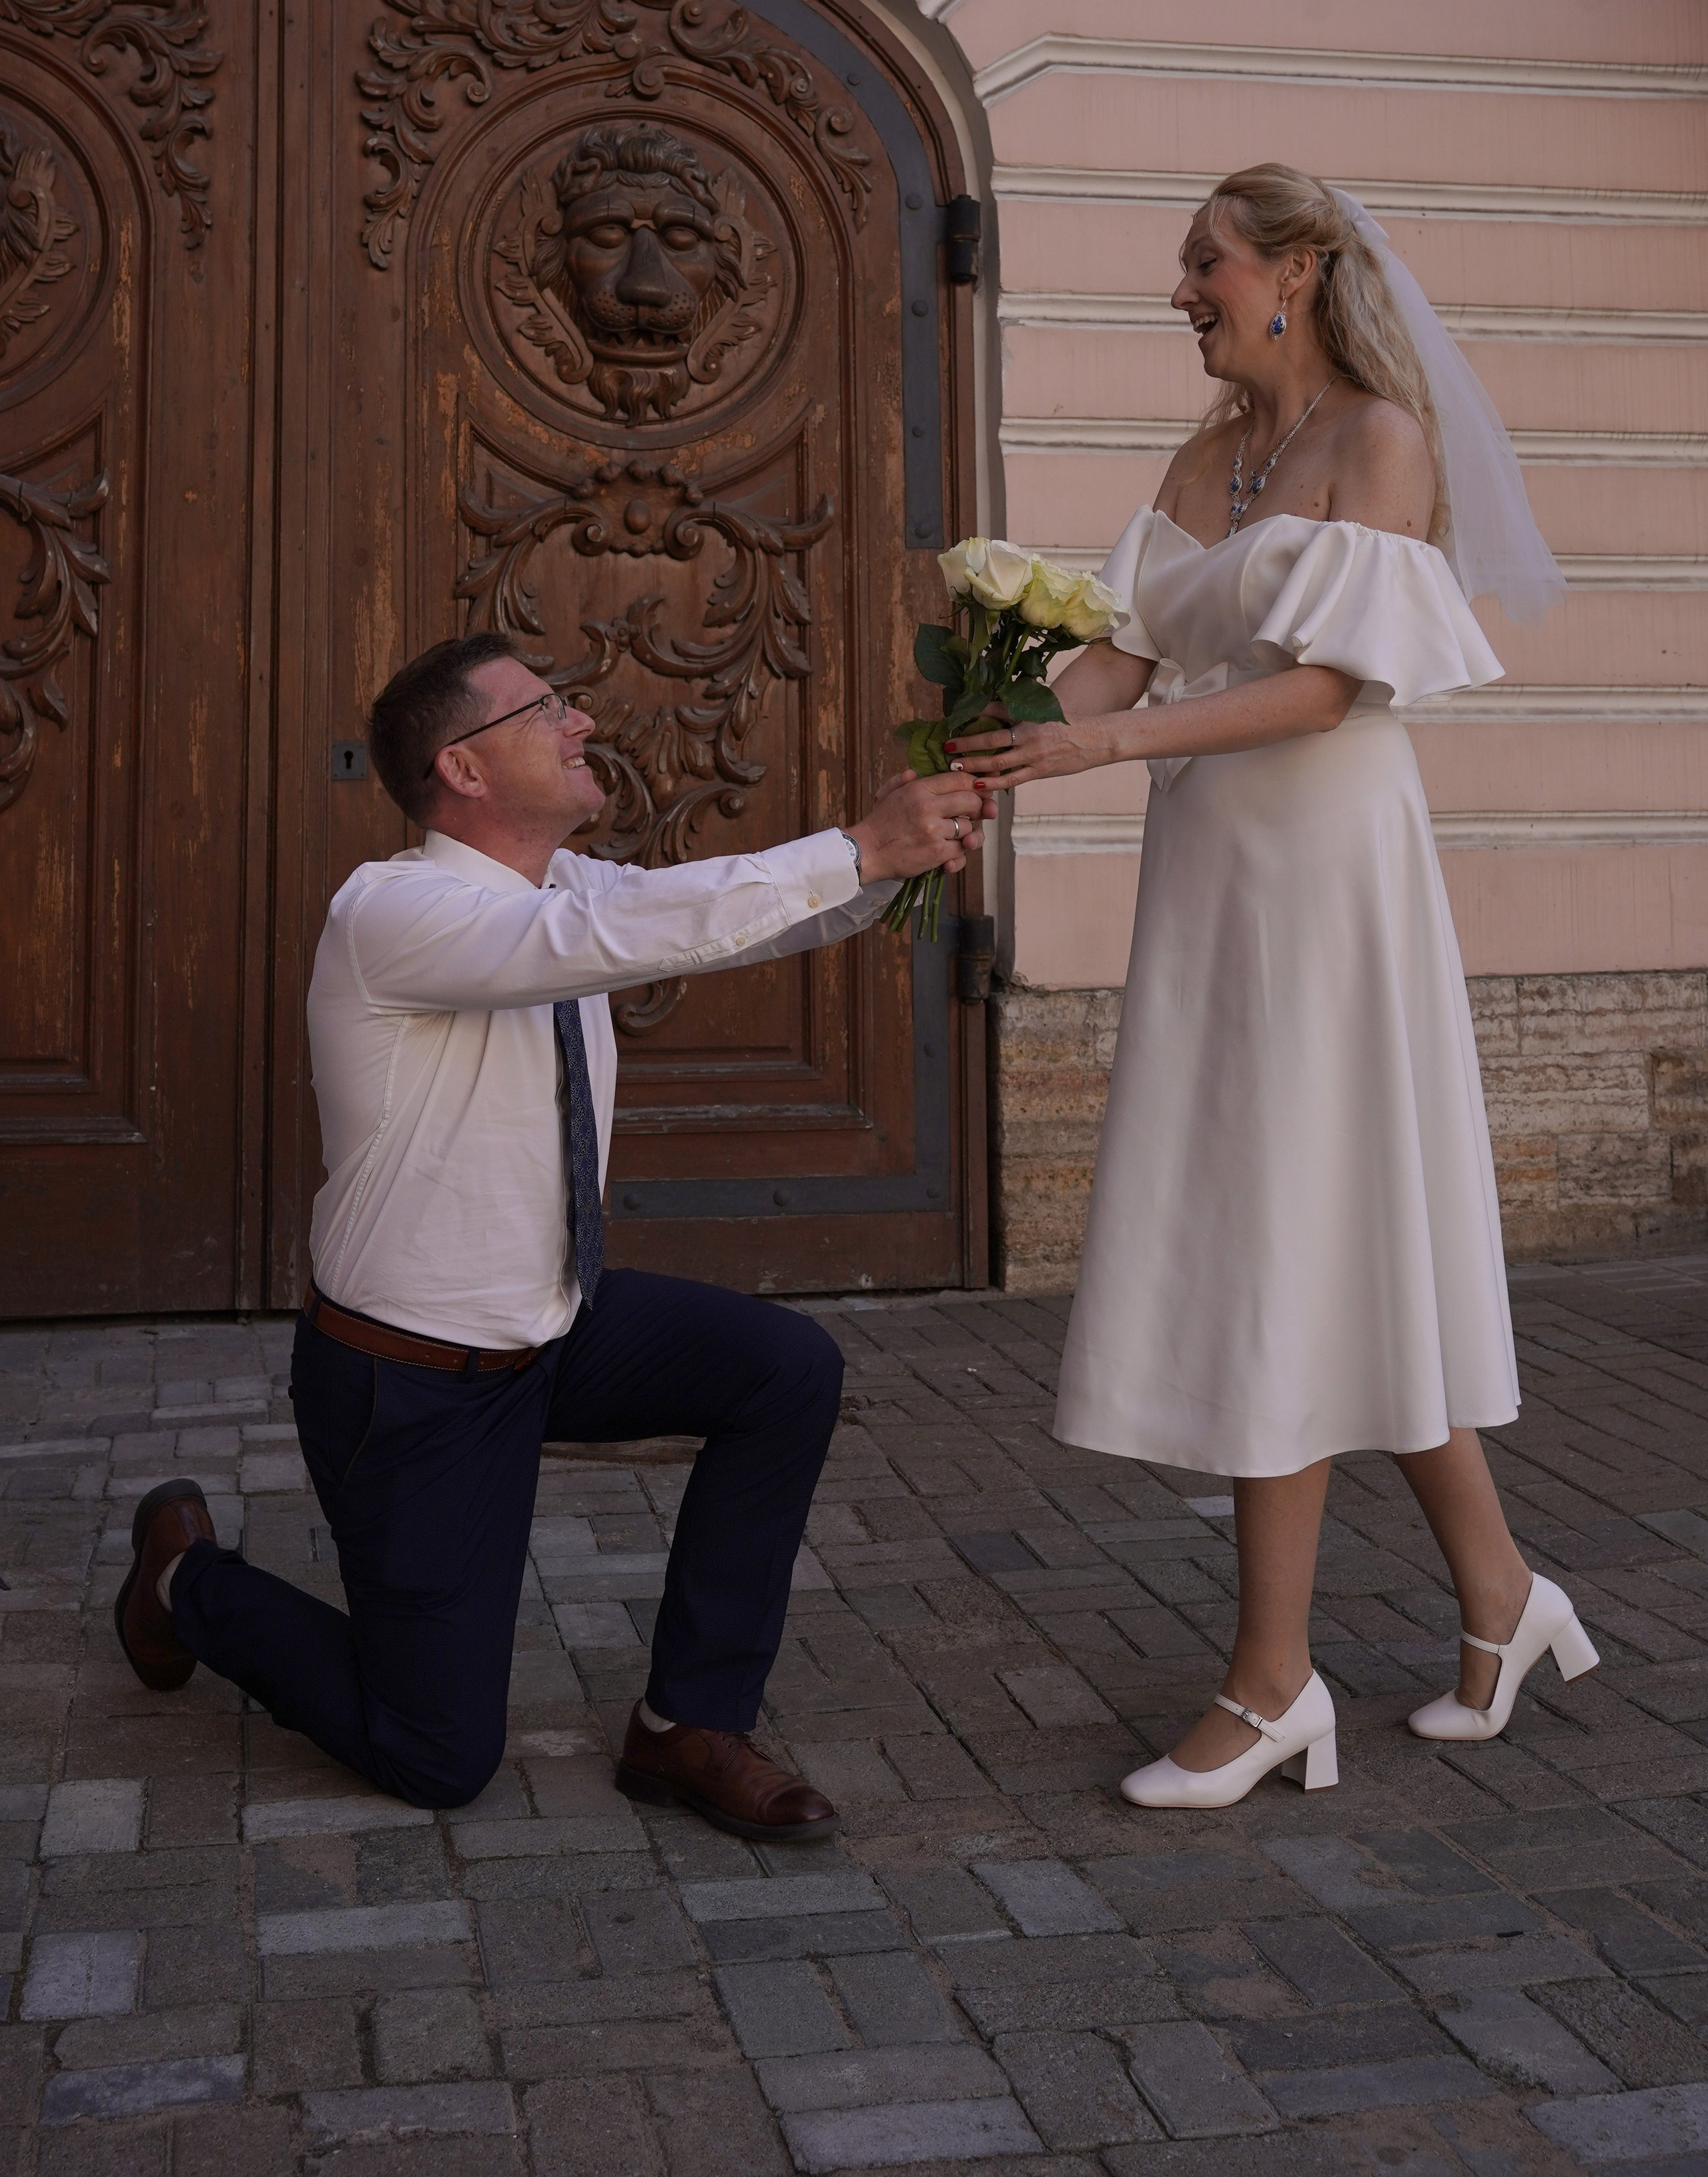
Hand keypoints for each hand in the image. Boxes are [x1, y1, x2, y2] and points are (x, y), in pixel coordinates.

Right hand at [847, 769, 997, 882]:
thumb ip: (902, 780)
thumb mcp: (888, 794)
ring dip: (966, 834)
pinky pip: (962, 850)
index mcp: (919, 789)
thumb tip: (913, 772)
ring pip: (969, 828)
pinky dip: (958, 853)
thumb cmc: (879, 824)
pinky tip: (948, 854)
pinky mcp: (937, 853)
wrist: (866, 852)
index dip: (975, 785)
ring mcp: (934, 831)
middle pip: (972, 801)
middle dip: (977, 808)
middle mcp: (928, 807)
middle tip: (971, 815)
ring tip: (953, 837)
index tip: (978, 792)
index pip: (960, 778)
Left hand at [943, 700, 1109, 789]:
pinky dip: (995, 782)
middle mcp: (1030, 736)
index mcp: (1030, 717)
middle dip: (967, 745)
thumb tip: (987, 706)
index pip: (997, 714)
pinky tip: (979, 784)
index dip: (976, 718)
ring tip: (956, 768)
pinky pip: (1013, 780)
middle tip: (947, 749)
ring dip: (975, 765)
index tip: (955, 722)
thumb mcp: (1042, 709)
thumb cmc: (1066, 722)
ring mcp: (1034, 756)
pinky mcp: (1039, 772)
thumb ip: (1015, 709)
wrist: (1094, 740)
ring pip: (999, 762)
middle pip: (992, 740)